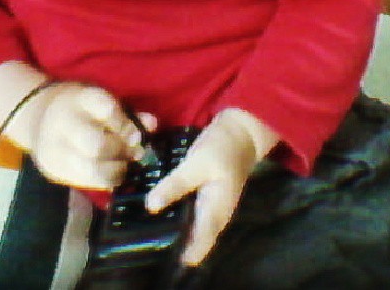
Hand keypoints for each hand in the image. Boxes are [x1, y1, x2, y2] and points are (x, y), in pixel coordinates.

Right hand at [23, 82, 156, 189]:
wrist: (37, 116)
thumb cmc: (81, 107)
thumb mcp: (100, 101)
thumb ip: (128, 114)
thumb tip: (152, 124)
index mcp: (77, 98)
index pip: (106, 108)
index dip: (124, 123)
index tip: (135, 130)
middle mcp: (61, 123)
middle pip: (98, 145)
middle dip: (121, 151)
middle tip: (133, 151)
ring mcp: (54, 149)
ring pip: (93, 170)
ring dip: (117, 170)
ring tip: (123, 163)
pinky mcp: (53, 170)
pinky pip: (87, 182)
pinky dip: (106, 179)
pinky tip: (111, 171)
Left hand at [146, 109, 277, 265]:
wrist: (241, 132)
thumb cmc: (222, 148)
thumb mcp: (197, 163)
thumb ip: (176, 184)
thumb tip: (151, 206)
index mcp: (216, 212)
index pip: (200, 245)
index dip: (184, 254)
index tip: (164, 257)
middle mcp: (215, 214)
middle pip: (196, 239)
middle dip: (176, 244)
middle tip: (148, 242)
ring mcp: (212, 205)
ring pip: (193, 227)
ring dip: (176, 229)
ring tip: (149, 228)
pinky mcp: (206, 195)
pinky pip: (191, 213)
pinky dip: (178, 214)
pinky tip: (161, 209)